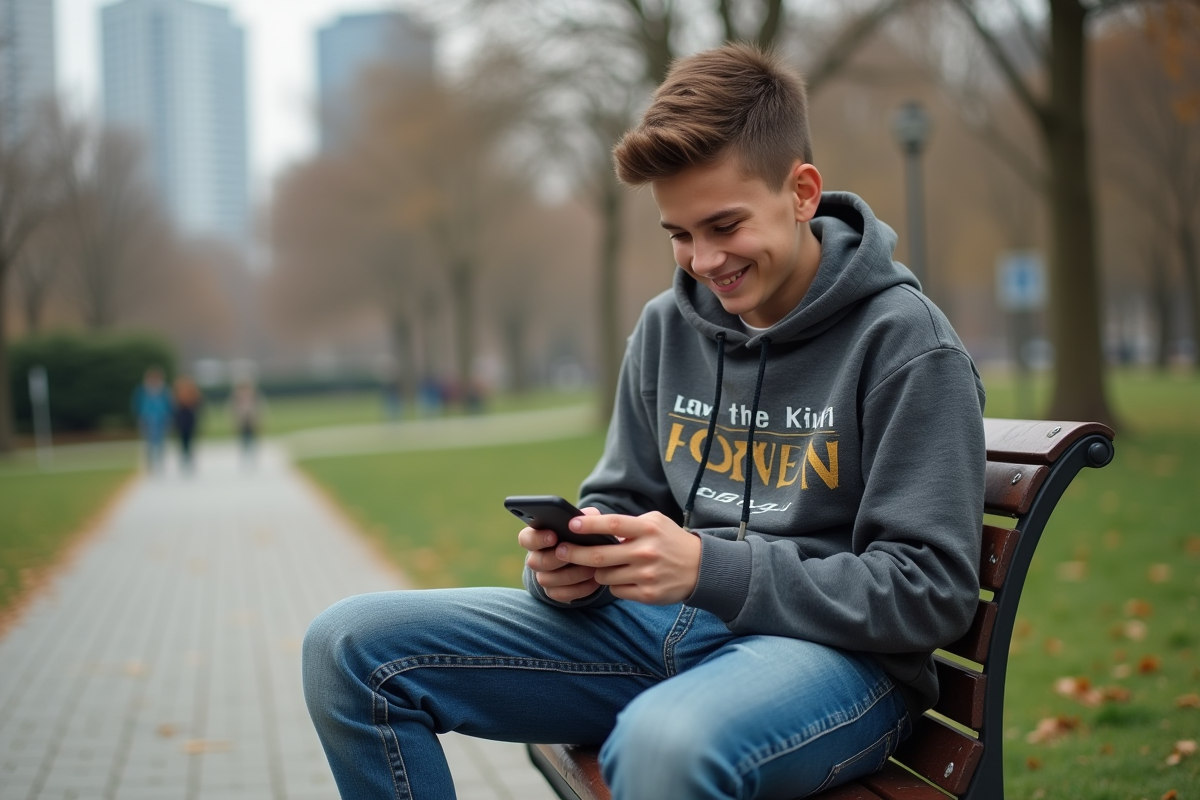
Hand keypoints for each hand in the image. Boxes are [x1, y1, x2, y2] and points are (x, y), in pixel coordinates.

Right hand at [519, 507, 605, 602]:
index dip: (537, 538)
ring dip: (571, 574)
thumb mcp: (584, 523)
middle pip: (535, 561)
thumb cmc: (581, 535)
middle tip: (576, 553)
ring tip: (591, 567)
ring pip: (547, 580)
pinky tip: (594, 580)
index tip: (554, 536)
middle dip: (556, 558)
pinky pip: (561, 595)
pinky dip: (579, 588)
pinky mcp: (554, 592)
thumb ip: (584, 516)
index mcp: (537, 538)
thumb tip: (586, 516)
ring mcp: (543, 577)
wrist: (585, 558)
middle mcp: (535, 558)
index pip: (526, 538)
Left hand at [554, 511, 701, 604]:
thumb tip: (590, 523)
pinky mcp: (647, 594)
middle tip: (559, 552)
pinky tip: (623, 578)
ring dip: (597, 572)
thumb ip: (626, 524)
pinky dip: (614, 584)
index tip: (570, 525)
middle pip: (599, 556)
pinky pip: (616, 590)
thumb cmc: (669, 540)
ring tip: (603, 565)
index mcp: (647, 529)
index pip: (611, 525)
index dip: (588, 525)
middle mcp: (646, 552)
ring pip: (604, 576)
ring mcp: (646, 575)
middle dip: (574, 554)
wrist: (700, 568)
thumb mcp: (653, 523)